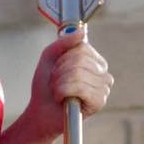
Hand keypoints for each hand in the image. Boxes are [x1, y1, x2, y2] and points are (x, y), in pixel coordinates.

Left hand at [21, 26, 112, 143]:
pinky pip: (80, 87)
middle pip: (80, 60)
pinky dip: (63, 92)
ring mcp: (103, 89)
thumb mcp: (51, 57)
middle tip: (55, 82)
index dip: (63, 57)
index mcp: (94, 61)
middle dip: (59, 71)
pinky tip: (62, 99)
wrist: (40, 111)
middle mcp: (103, 74)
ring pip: (78, 73)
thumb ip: (64, 42)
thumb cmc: (46, 85)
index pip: (82, 47)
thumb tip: (82, 32)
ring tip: (58, 91)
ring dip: (59, 83)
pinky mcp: (99, 102)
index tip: (57, 69)